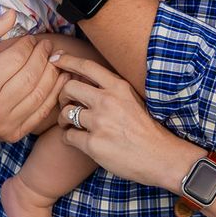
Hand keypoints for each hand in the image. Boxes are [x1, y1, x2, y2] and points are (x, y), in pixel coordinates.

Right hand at [0, 12, 61, 142]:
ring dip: (53, 72)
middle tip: (47, 45)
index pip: (16, 59)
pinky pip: (42, 111)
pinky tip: (61, 77)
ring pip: (41, 94)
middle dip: (43, 56)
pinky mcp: (14, 134)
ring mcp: (5, 125)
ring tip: (55, 57)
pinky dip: (55, 92)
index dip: (28, 45)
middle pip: (31, 77)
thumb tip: (12, 14)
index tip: (31, 38)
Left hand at [55, 55, 199, 190]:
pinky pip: (67, 136)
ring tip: (70, 125)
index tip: (55, 59)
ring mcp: (99, 123)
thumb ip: (111, 90)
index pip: (86, 66)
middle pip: (68, 87)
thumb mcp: (132, 99)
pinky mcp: (93, 144)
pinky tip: (76, 140)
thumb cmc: (146, 129)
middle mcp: (107, 101)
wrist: (160, 157)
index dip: (66, 60)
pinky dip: (68, 138)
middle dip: (62, 96)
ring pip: (65, 113)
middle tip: (66, 104)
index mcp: (118, 87)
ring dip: (63, 120)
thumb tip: (84, 81)